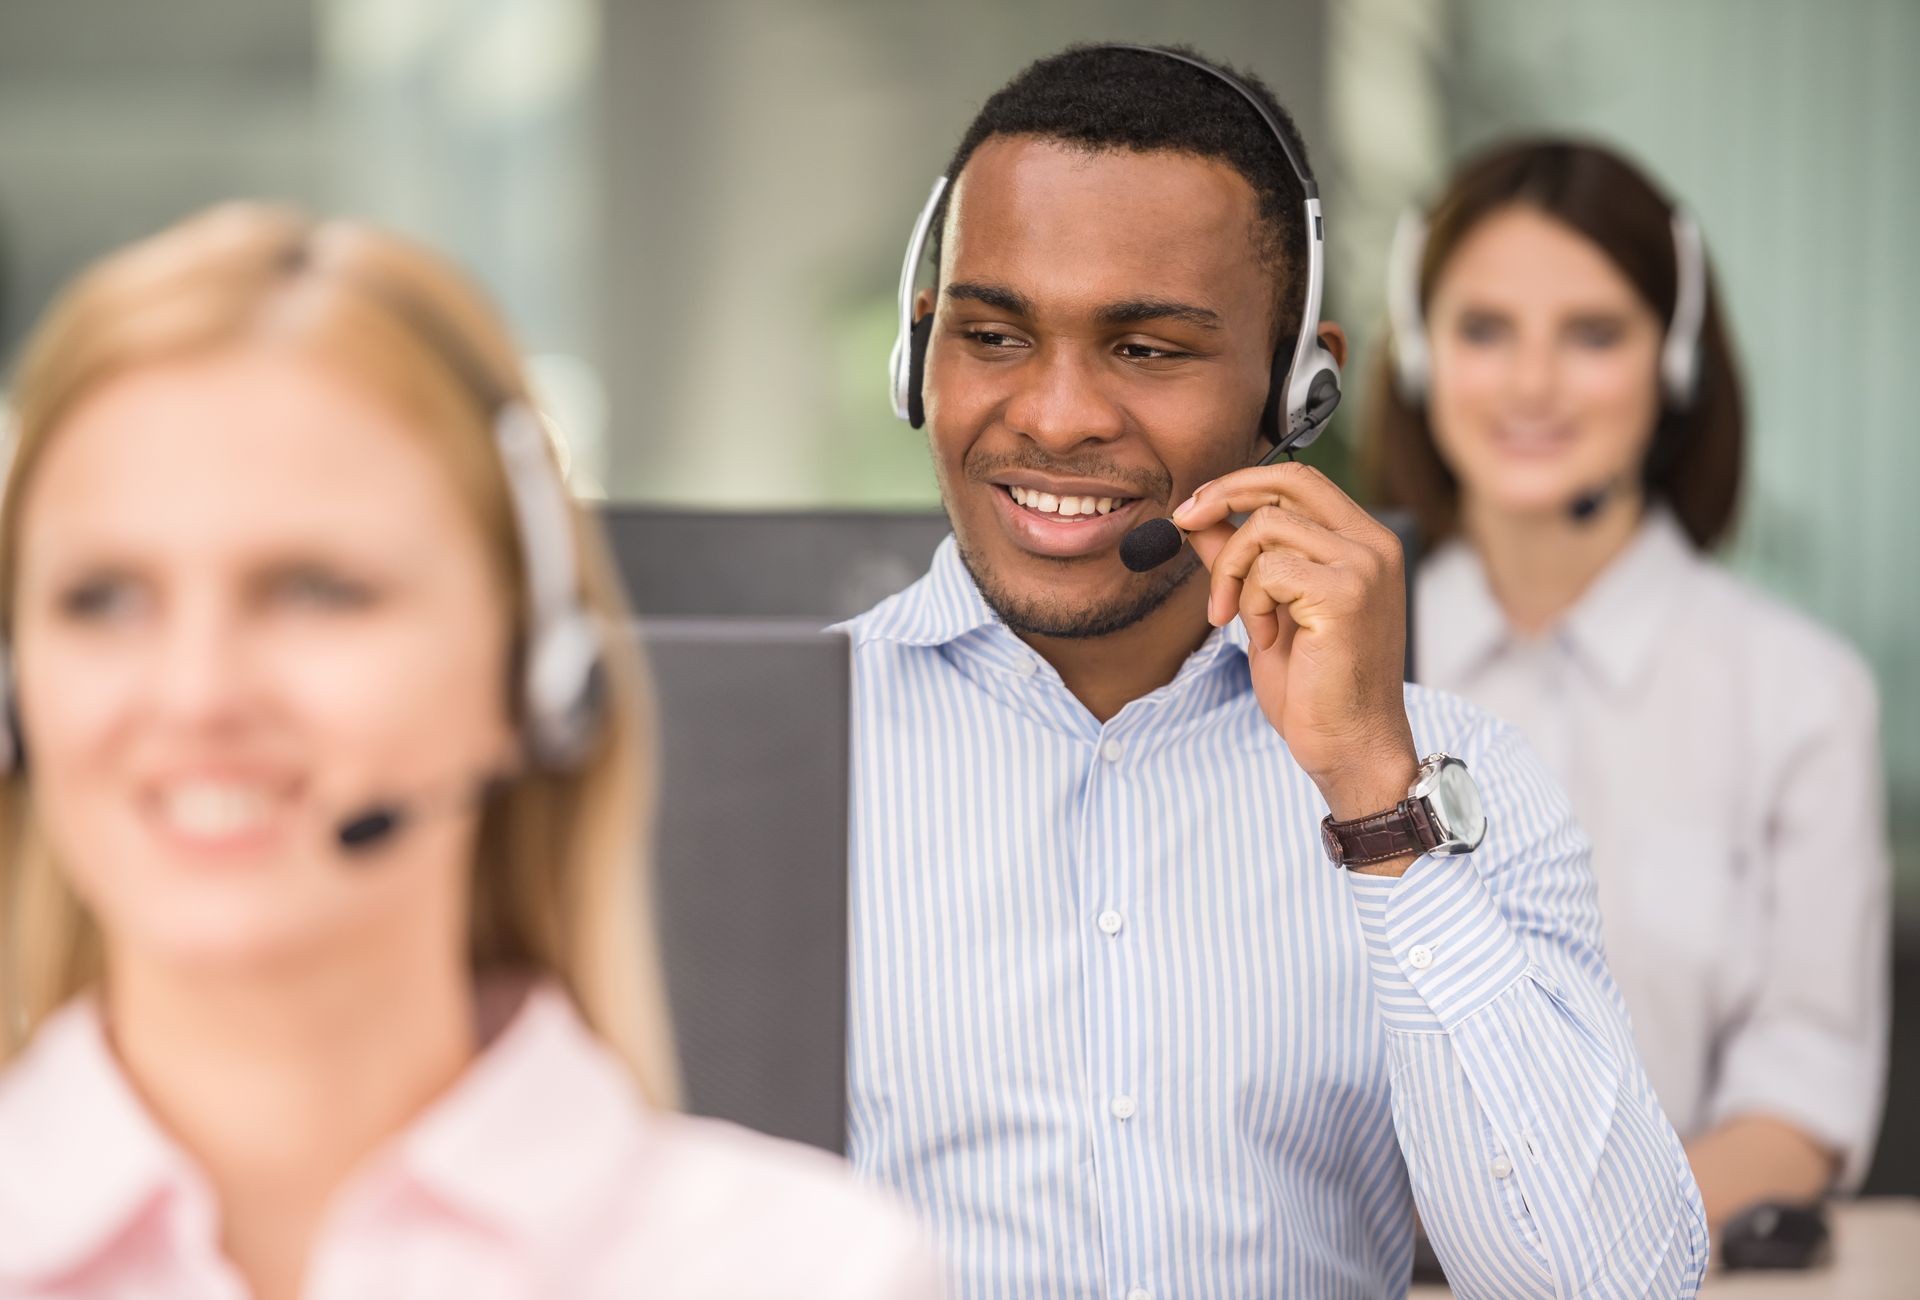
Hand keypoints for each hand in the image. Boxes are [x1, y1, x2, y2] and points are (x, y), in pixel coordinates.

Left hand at [1172, 462, 1418, 822]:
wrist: (1350, 745)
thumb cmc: (1314, 687)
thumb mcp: (1267, 610)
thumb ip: (1241, 561)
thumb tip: (1198, 520)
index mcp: (1363, 543)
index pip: (1299, 480)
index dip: (1240, 484)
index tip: (1194, 509)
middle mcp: (1372, 545)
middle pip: (1284, 483)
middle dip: (1221, 498)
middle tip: (1183, 526)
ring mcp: (1363, 566)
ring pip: (1265, 528)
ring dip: (1231, 574)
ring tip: (1237, 621)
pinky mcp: (1345, 593)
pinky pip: (1267, 570)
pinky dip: (1250, 605)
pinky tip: (1266, 641)